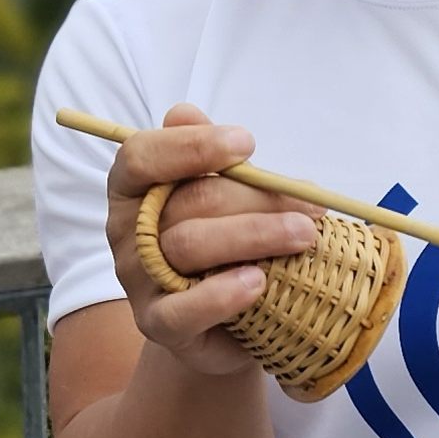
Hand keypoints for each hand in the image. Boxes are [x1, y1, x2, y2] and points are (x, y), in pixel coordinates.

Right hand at [108, 106, 325, 377]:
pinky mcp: (158, 324)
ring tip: (305, 236)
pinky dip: (222, 295)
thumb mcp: (224, 195)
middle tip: (310, 206)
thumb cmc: (225, 244)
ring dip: (256, 235)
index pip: (140, 156)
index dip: (191, 145)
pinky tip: (259, 282)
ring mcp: (139, 280)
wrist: (226, 322)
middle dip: (255, 197)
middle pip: (185, 200)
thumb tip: (184, 112)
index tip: (247, 143)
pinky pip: (182, 311)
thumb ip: (210, 157)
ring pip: (190, 245)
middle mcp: (128, 232)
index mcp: (134, 190)